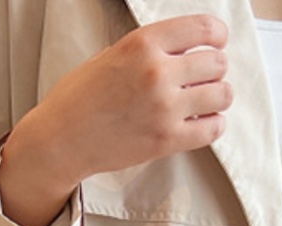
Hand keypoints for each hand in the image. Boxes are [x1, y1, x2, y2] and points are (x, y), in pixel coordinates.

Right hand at [0, 15, 230, 225]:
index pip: (204, 28)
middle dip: (214, 69)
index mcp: (142, 44)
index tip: (216, 43)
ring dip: (217, 97)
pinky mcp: (166, 141)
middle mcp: (157, 73)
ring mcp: (164, 109)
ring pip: (222, 94)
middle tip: (203, 79)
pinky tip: (201, 123)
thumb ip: (148, 49)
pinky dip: (213, 124)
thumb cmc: (78, 100)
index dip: (217, 36)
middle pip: (217, 62)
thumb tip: (182, 48)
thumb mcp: (110, 56)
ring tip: (204, 102)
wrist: (59, 141)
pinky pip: (213, 128)